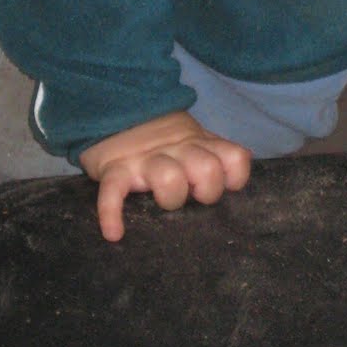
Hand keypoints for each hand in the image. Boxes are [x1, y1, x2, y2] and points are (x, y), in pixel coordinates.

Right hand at [79, 110, 251, 241]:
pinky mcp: (115, 169)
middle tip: (191, 195)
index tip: (225, 186)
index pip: (234, 159)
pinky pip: (113, 192)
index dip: (234, 177)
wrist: (117, 112)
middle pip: (207, 170)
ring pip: (168, 178)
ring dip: (169, 197)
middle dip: (205, 190)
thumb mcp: (194, 140)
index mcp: (201, 145)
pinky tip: (114, 233)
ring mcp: (146, 160)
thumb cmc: (163, 141)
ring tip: (160, 203)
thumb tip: (235, 182)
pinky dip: (111, 214)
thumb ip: (215, 155)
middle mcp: (178, 150)